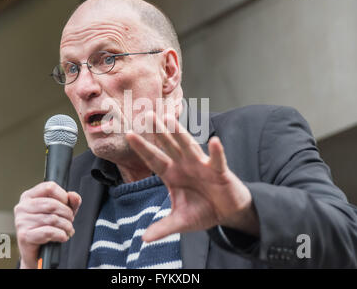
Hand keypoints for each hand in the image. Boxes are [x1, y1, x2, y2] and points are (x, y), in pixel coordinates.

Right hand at [13, 181, 80, 268]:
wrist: (37, 254)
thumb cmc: (47, 229)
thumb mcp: (62, 212)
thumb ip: (70, 202)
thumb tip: (73, 196)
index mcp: (29, 196)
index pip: (49, 187)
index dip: (63, 196)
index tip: (67, 205)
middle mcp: (22, 207)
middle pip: (53, 204)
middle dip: (67, 214)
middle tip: (70, 221)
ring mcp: (21, 221)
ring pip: (53, 219)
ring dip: (66, 226)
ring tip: (68, 230)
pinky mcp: (24, 235)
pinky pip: (48, 232)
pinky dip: (60, 235)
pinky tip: (62, 236)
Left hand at [125, 112, 258, 242]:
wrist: (227, 213)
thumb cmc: (203, 211)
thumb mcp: (180, 221)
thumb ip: (163, 227)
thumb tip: (144, 240)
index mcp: (172, 174)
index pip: (154, 159)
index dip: (142, 147)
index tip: (129, 134)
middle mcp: (185, 165)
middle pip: (169, 146)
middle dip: (159, 132)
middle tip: (147, 115)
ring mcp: (202, 166)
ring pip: (189, 147)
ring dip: (180, 134)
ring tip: (170, 120)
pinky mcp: (219, 171)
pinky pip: (217, 160)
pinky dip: (216, 152)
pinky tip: (214, 141)